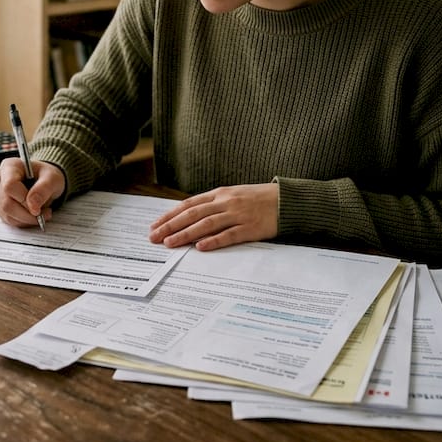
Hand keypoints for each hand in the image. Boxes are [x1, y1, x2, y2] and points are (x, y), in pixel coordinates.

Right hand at [0, 157, 63, 227]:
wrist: (43, 180)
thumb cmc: (46, 175)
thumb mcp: (52, 178)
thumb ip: (43, 189)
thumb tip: (33, 206)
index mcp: (9, 166)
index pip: (9, 186)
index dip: (23, 200)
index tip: (38, 208)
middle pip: (6, 203)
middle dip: (27, 214)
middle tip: (44, 214)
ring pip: (6, 214)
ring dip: (26, 219)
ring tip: (41, 214)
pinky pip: (8, 219)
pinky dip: (22, 222)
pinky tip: (32, 216)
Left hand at [148, 183, 278, 250]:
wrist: (287, 200)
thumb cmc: (258, 199)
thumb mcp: (233, 195)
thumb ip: (213, 205)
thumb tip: (189, 217)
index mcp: (219, 194)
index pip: (188, 205)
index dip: (170, 215)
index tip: (155, 225)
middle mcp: (226, 202)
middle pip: (192, 215)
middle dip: (171, 226)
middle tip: (154, 237)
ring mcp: (238, 215)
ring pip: (206, 225)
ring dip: (186, 234)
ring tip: (170, 243)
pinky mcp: (251, 228)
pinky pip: (229, 235)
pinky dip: (213, 241)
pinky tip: (199, 247)